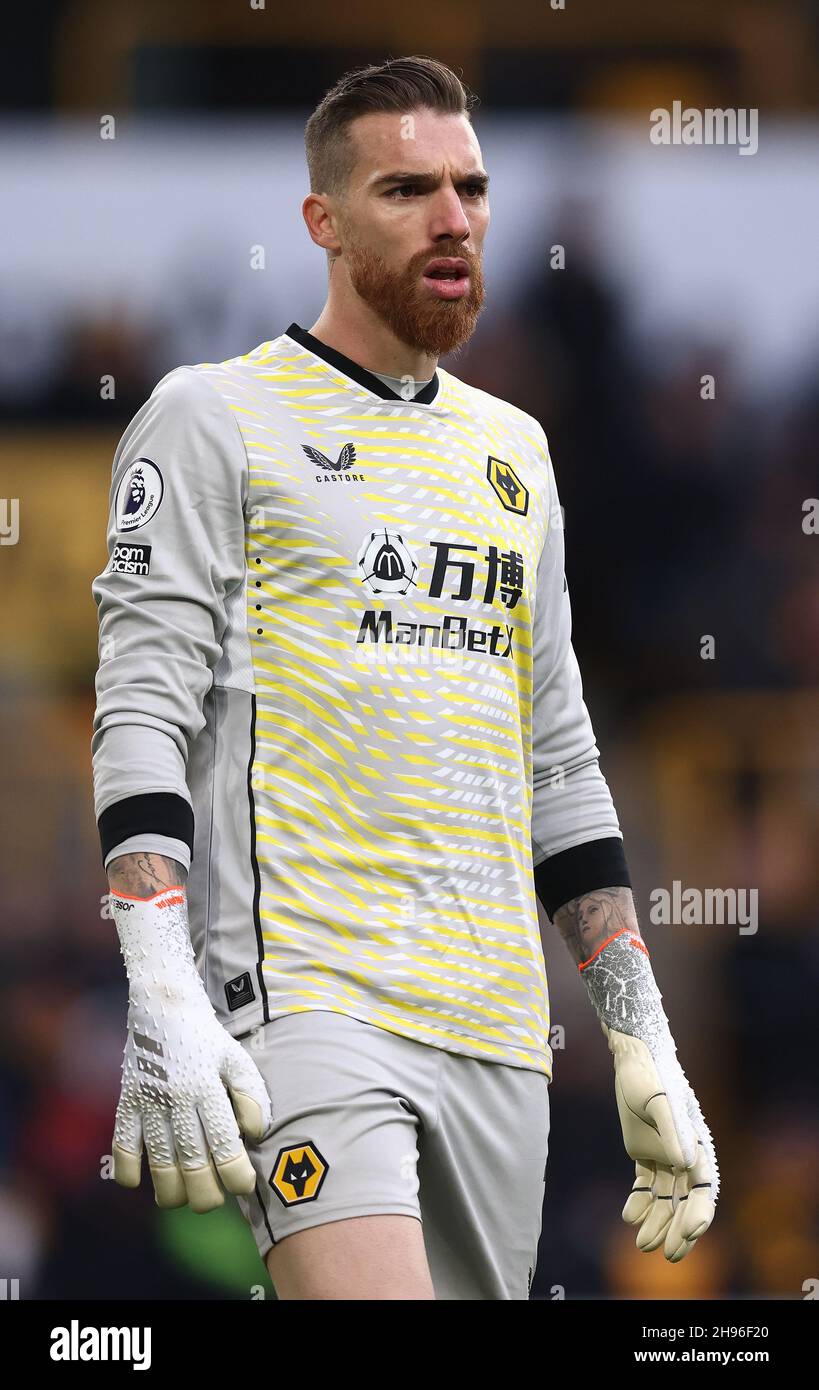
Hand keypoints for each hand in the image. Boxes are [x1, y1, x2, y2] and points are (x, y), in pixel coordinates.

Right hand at [107, 877, 271, 1213]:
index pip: (224, 1143)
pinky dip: (128, 1169)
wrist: (162, 1001)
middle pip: (191, 1161)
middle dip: (204, 1193)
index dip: (236, 1174)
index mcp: (208, 1085)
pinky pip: (122, 1145)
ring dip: (170, 1190)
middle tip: (213, 1202)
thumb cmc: (206, 1035)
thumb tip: (255, 1135)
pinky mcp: (126, 1099)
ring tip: (181, 1199)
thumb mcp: (236, 1056)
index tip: (245, 1186)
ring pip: (158, 1161)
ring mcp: (148, 1100)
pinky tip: (140, 1181)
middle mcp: (177, 1096)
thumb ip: (251, 1094)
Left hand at [604, 1023, 716, 1261]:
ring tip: (643, 1245)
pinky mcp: (644, 1151)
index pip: (704, 1186)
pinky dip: (639, 1201)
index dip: (700, 1210)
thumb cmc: (650, 1075)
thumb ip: (672, 1130)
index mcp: (696, 1143)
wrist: (632, 1058)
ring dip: (657, 1221)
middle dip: (679, 1229)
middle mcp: (684, 1153)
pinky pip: (645, 1184)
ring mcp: (664, 1153)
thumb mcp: (659, 1099)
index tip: (690, 1230)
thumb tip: (685, 1164)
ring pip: (665, 1197)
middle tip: (670, 1255)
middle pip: (686, 1199)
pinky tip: (628, 1216)